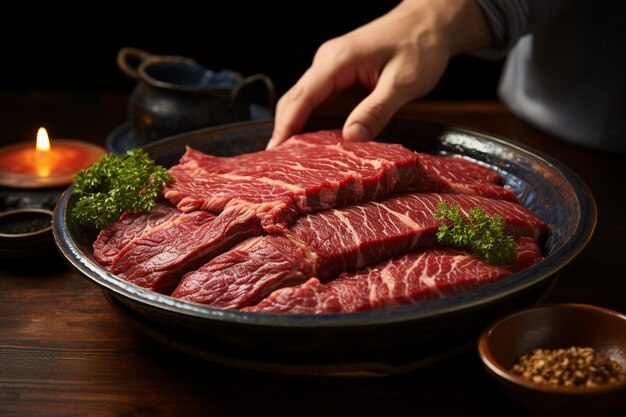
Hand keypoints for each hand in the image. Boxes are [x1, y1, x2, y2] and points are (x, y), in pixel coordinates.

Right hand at [267, 0, 492, 148]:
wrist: (429, 23)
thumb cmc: (420, 47)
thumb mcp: (404, 82)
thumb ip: (376, 110)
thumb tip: (350, 138)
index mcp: (338, 61)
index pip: (302, 97)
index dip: (286, 127)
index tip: (274, 152)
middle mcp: (327, 64)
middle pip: (294, 100)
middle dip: (284, 132)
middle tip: (278, 166)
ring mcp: (331, 70)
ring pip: (304, 103)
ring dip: (296, 130)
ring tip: (291, 162)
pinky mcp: (339, 78)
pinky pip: (319, 103)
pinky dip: (312, 124)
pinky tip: (314, 146)